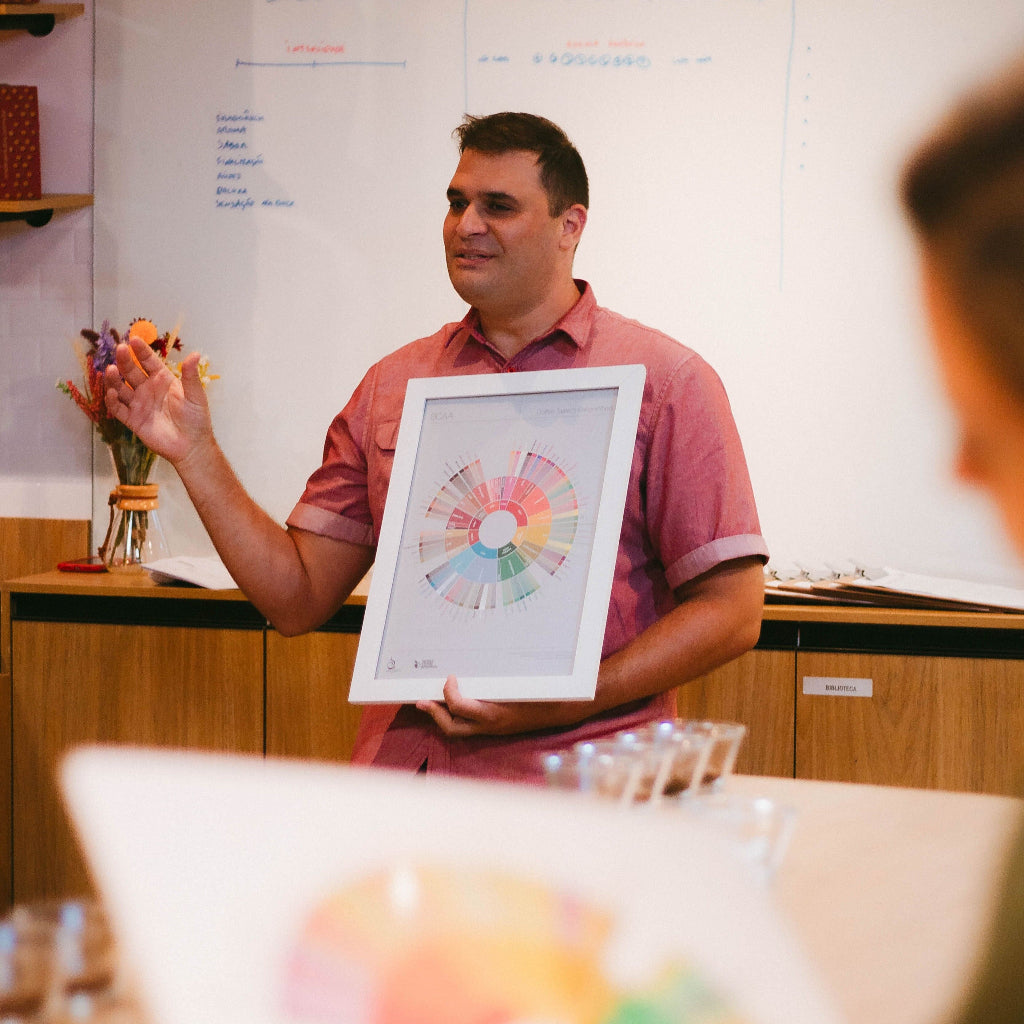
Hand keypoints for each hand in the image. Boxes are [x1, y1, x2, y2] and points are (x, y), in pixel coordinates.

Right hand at [104, 336, 213, 465]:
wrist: (192, 445)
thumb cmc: (196, 419)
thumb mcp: (195, 395)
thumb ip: (191, 376)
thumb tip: (195, 354)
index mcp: (163, 380)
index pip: (149, 362)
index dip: (141, 351)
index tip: (133, 339)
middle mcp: (148, 389)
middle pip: (132, 371)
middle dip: (125, 361)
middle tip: (119, 349)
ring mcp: (139, 404)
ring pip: (121, 388)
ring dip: (114, 379)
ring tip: (111, 370)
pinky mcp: (133, 420)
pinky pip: (118, 408)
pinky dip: (112, 400)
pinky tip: (111, 393)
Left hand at [415, 675, 588, 737]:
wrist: (562, 710)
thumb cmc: (542, 692)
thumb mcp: (521, 682)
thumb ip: (497, 678)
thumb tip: (470, 665)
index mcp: (495, 713)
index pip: (460, 707)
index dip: (448, 693)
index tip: (449, 677)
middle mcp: (491, 725)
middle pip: (452, 728)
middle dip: (434, 715)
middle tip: (422, 701)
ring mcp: (493, 729)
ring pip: (459, 729)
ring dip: (443, 716)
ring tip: (430, 702)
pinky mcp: (497, 727)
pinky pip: (470, 725)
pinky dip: (458, 715)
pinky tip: (454, 702)